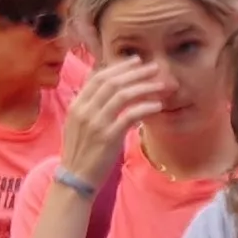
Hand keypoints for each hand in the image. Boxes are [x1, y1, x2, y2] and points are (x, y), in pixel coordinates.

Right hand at [59, 57, 161, 181]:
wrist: (75, 177)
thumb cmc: (81, 151)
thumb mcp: (79, 123)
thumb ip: (90, 106)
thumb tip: (103, 89)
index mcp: (77, 104)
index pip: (98, 77)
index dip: (119, 67)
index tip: (136, 61)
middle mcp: (84, 110)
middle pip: (112, 82)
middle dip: (135, 72)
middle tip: (153, 67)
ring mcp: (96, 123)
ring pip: (122, 95)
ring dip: (144, 87)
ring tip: (161, 84)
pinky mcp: (108, 137)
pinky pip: (130, 116)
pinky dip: (145, 107)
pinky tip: (158, 105)